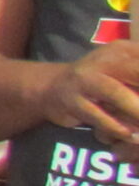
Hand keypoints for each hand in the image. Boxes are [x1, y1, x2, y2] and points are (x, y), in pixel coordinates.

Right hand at [39, 41, 138, 155]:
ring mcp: (85, 79)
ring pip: (116, 93)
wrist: (54, 88)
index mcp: (125, 50)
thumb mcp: (126, 68)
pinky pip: (98, 115)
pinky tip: (129, 135)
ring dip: (137, 111)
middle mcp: (105, 59)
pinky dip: (116, 127)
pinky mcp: (72, 100)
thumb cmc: (103, 80)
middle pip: (137, 72)